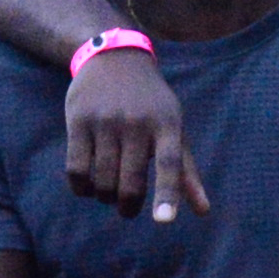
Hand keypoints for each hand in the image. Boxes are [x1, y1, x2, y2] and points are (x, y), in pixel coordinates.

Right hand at [63, 43, 207, 220]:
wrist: (114, 57)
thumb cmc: (151, 103)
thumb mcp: (174, 127)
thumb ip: (186, 171)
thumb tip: (203, 212)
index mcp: (166, 124)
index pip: (169, 164)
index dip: (167, 194)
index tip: (164, 221)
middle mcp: (136, 122)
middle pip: (130, 183)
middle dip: (128, 207)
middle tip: (128, 208)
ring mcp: (105, 121)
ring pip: (102, 181)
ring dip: (105, 197)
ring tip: (109, 192)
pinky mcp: (78, 120)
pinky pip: (76, 170)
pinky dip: (81, 188)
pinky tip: (87, 186)